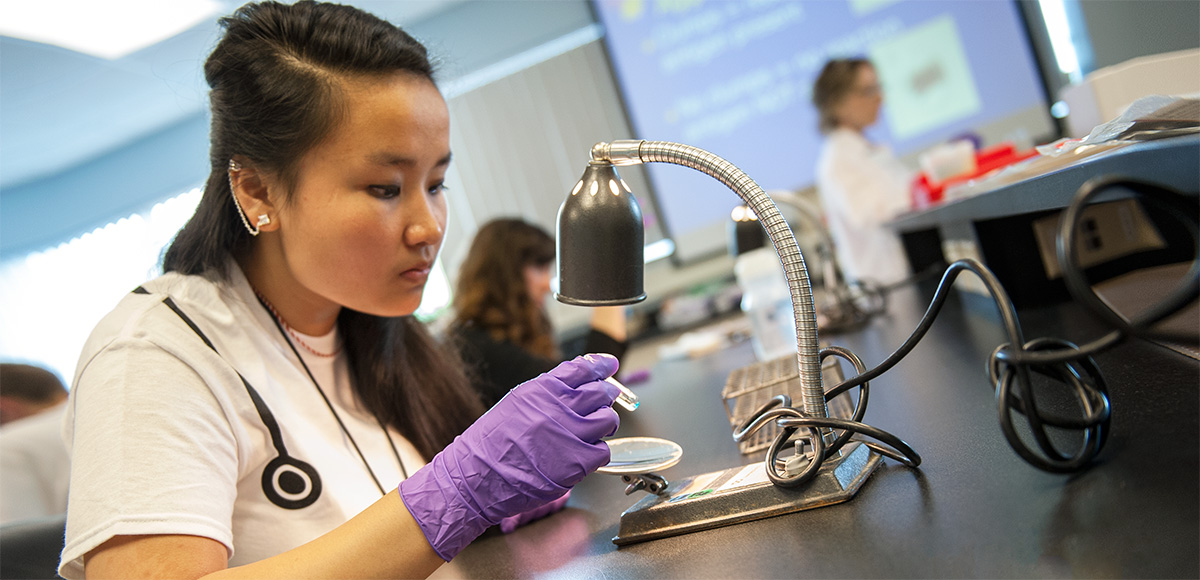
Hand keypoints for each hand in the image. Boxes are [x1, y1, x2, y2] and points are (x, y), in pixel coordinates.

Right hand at [399, 354, 619, 559]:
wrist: (476, 475)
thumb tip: (575, 382)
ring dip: (605, 422)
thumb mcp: (516, 402)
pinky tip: (584, 452)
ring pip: (608, 420)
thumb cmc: (490, 442)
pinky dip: (598, 451)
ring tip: (594, 429)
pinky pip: (603, 450)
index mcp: (543, 389)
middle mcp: (559, 408)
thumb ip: (547, 391)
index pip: (583, 368)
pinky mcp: (576, 463)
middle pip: (601, 392)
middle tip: (606, 399)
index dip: (601, 365)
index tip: (609, 365)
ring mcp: (570, 435)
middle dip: (607, 394)